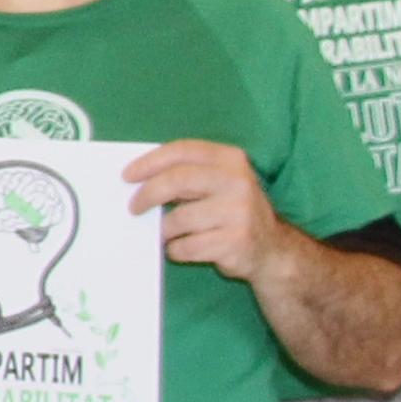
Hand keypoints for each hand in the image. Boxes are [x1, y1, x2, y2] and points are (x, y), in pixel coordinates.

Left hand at [122, 140, 289, 281]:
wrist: (272, 250)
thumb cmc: (233, 212)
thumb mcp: (220, 183)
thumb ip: (189, 174)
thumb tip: (138, 179)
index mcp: (231, 159)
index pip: (182, 151)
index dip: (150, 162)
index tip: (128, 176)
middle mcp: (237, 182)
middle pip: (177, 180)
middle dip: (148, 194)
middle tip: (134, 207)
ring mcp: (238, 212)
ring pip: (178, 219)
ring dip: (164, 230)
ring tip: (168, 233)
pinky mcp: (234, 242)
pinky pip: (186, 246)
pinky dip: (176, 250)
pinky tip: (182, 248)